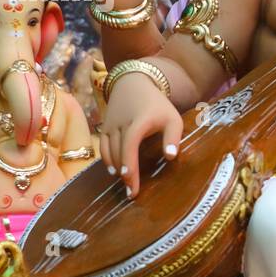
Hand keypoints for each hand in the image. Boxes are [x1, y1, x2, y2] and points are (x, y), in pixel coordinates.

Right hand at [99, 71, 182, 197]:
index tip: (130, 180)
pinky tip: (114, 171)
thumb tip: (171, 157)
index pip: (130, 144)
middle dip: (124, 173)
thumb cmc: (157, 105)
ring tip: (126, 185)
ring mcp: (109, 124)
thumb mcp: (173, 118)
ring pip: (108, 150)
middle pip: (118, 151)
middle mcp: (120, 123)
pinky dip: (106, 159)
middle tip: (132, 193)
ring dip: (115, 169)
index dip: (128, 162)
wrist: (133, 83)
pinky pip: (102, 146)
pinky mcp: (103, 127)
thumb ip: (173, 137)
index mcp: (138, 121)